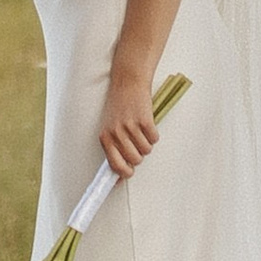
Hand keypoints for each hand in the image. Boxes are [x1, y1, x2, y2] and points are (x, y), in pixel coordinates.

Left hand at [99, 61, 160, 178]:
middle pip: (135, 160)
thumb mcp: (110, 128)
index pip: (115, 165)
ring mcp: (130, 127)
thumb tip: (119, 177)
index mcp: (105, 138)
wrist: (127, 83)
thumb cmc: (119, 107)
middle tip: (136, 141)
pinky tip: (147, 124)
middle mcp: (116, 134)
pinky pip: (154, 139)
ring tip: (140, 130)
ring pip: (146, 151)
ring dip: (147, 143)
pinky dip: (153, 134)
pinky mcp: (144, 121)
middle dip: (139, 154)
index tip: (129, 172)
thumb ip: (114, 150)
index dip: (125, 172)